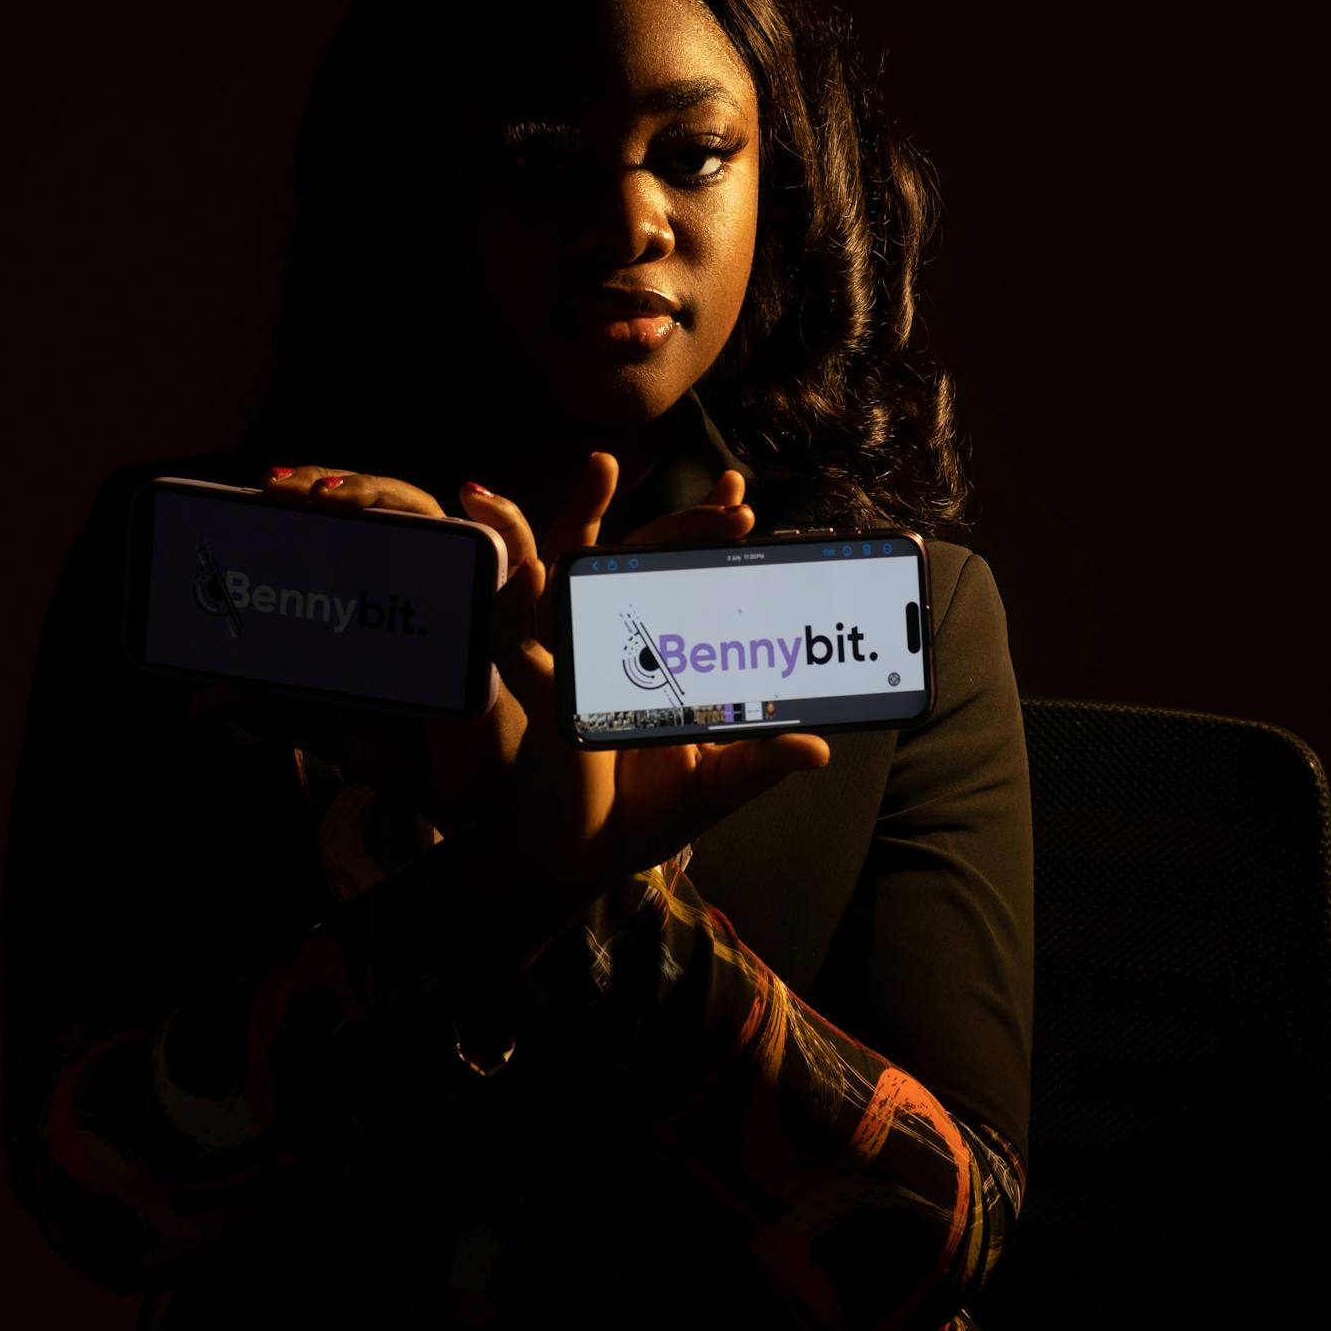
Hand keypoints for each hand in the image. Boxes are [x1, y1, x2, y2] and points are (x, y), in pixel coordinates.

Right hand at [480, 459, 830, 923]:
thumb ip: (757, 763)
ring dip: (577, 516)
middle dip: (684, 523)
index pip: (680, 573)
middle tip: (735, 506)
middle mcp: (612, 641)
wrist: (583, 859)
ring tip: (599, 471)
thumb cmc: (642, 815)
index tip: (744, 499)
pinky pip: (512, 639)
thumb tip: (818, 748)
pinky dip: (513, 604)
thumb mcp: (714, 785)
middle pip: (637, 556)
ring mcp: (571, 656)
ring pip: (565, 570)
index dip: (706, 531)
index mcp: (657, 653)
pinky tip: (532, 574)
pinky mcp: (535, 689)